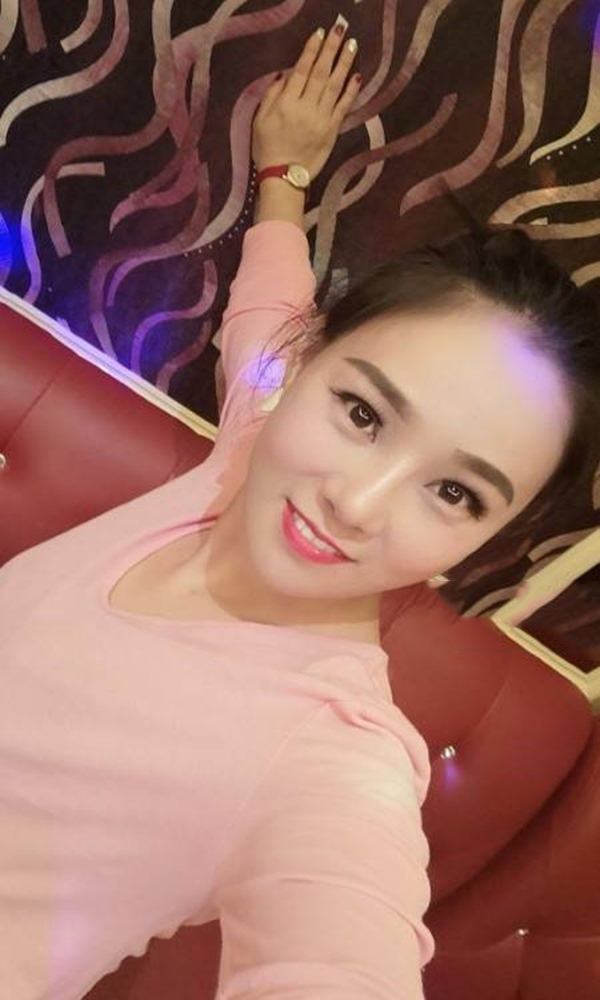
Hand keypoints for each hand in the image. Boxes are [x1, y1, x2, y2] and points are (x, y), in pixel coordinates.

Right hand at [252, 19, 360, 182]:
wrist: (283, 177)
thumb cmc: (267, 148)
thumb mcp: (259, 121)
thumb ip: (272, 95)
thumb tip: (285, 75)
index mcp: (286, 104)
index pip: (301, 70)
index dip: (311, 50)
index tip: (319, 33)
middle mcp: (306, 108)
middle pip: (321, 73)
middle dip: (331, 49)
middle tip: (340, 30)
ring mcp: (321, 119)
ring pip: (335, 86)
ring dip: (344, 63)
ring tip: (352, 45)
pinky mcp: (332, 131)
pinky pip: (343, 106)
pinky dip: (351, 91)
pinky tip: (357, 75)